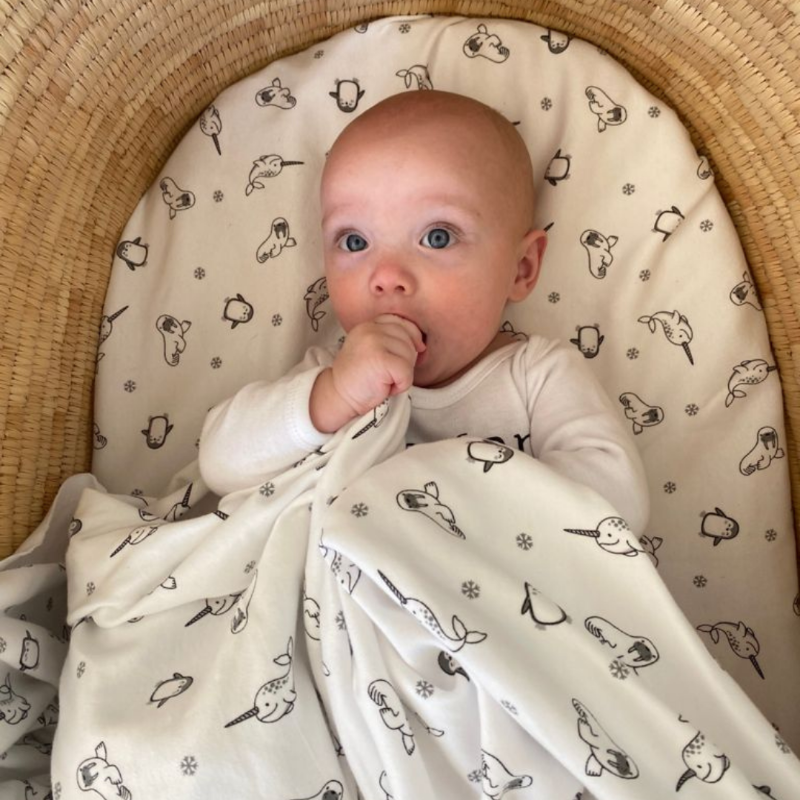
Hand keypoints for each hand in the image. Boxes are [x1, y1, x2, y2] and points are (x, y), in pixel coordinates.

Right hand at [310, 315, 424, 431]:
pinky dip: (401, 385)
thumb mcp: (372, 350)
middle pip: (409, 340)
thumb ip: (391, 341)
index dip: (411, 338)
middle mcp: (370, 329)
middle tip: (387, 374)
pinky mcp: (379, 359)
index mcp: (369, 325)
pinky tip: (385, 387)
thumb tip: (422, 345)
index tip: (406, 355)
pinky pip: (406, 372)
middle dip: (405, 360)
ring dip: (402, 374)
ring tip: (383, 380)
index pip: (401, 322)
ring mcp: (374, 342)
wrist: (338, 398)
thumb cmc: (359, 379)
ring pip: (410, 356)